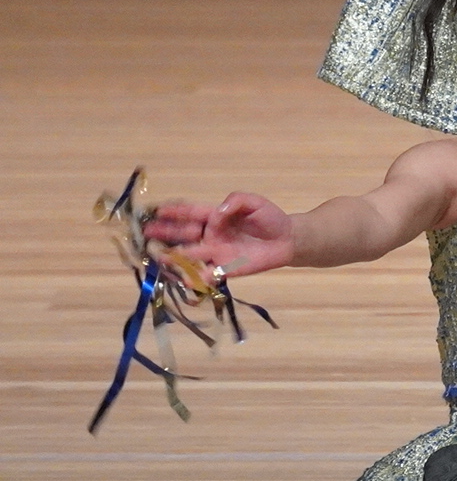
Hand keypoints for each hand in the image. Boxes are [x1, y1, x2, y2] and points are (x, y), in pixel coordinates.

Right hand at [143, 193, 295, 275]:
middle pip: (184, 233)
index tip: (157, 210)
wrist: (286, 239)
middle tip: (147, 233)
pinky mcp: (225, 268)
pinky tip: (186, 279)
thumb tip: (217, 212)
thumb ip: (236, 201)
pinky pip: (207, 274)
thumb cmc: (268, 218)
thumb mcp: (254, 202)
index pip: (191, 212)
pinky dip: (197, 278)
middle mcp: (210, 235)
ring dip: (175, 256)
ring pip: (191, 255)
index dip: (175, 211)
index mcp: (215, 216)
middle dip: (166, 232)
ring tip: (159, 257)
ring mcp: (216, 252)